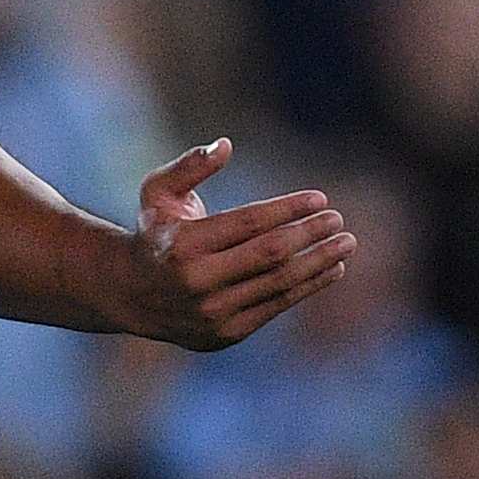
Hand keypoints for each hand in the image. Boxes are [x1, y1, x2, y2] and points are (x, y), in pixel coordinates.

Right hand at [122, 139, 354, 350]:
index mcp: (182, 244)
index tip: (320, 198)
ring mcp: (213, 313)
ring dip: (320, 262)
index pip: (249, 223)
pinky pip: (278, 306)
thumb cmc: (155, 232)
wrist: (132, 294)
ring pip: (280, 283)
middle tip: (338, 219)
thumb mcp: (158, 192)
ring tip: (346, 243)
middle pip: (271, 254)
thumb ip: (189, 166)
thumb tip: (225, 145)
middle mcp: (197, 282)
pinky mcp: (227, 333)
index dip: (288, 209)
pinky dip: (309, 286)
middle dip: (310, 234)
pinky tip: (332, 268)